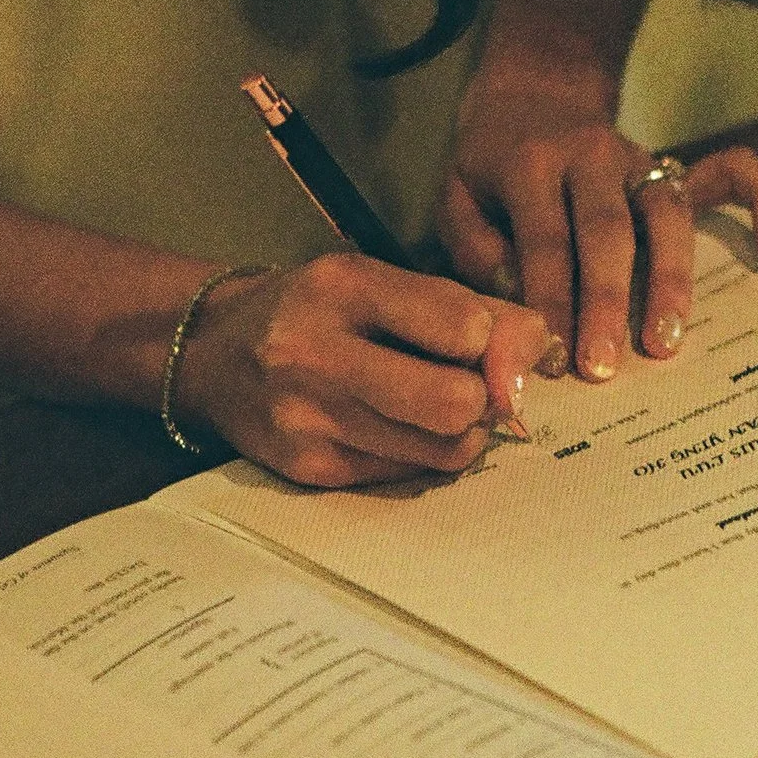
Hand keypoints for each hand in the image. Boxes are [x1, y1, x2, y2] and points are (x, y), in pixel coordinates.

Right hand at [172, 254, 547, 488]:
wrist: (216, 353)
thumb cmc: (318, 310)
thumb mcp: (382, 282)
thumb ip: (468, 309)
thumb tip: (542, 351)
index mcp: (343, 286)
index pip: (464, 327)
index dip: (489, 341)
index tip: (476, 341)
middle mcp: (315, 352)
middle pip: (455, 403)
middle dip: (481, 399)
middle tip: (468, 387)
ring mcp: (308, 419)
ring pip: (442, 451)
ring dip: (460, 433)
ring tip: (435, 407)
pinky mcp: (309, 470)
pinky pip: (407, 475)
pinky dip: (420, 454)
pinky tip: (395, 428)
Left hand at [438, 47, 757, 381]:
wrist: (534, 95)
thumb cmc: (491, 166)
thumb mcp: (457, 196)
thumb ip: (475, 249)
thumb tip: (518, 303)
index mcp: (532, 164)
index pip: (545, 239)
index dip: (550, 300)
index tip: (551, 358)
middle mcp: (594, 157)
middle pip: (608, 232)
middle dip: (608, 303)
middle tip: (603, 367)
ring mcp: (642, 161)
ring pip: (668, 216)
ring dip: (670, 282)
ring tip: (665, 344)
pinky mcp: (677, 167)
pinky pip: (736, 172)